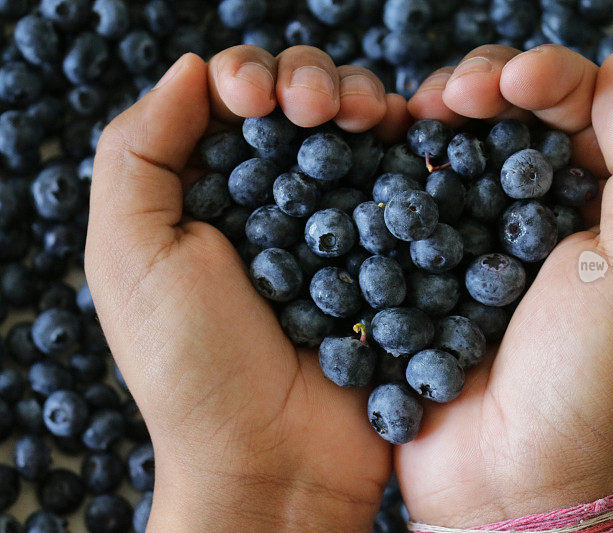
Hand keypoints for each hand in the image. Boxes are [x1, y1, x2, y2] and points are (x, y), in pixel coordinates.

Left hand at [85, 46, 410, 530]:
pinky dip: (411, 148)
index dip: (248, 76)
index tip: (255, 100)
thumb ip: (140, 150)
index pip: (233, 99)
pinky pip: (408, 182)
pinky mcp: (394, 255)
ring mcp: (342, 226)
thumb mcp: (130, 254)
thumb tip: (193, 67)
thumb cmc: (193, 365)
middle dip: (311, 81)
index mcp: (212, 192)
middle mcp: (277, 200)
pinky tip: (407, 138)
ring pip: (360, 130)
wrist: (277, 462)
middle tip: (317, 109)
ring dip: (363, 100)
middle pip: (302, 102)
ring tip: (367, 118)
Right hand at [396, 45, 612, 531]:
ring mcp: (486, 244)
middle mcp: (551, 220)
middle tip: (453, 92)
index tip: (513, 79)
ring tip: (418, 110)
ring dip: (443, 114)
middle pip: (520, 118)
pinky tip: (392, 148)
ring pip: (465, 148)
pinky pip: (418, 198)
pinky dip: (405, 165)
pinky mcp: (432, 270)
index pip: (587, 112)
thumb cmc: (590, 385)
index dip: (552, 77)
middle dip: (488, 84)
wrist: (509, 482)